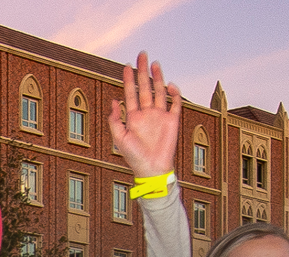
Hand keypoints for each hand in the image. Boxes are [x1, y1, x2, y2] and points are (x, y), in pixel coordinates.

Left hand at [109, 51, 181, 177]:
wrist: (152, 169)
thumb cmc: (133, 157)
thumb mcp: (119, 138)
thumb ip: (114, 119)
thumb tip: (114, 100)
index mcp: (133, 116)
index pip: (130, 92)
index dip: (128, 79)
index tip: (126, 66)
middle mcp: (147, 113)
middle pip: (145, 87)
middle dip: (143, 71)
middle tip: (142, 54)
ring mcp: (160, 116)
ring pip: (160, 92)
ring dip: (158, 77)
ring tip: (154, 63)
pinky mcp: (172, 121)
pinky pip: (175, 104)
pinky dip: (174, 94)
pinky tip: (170, 84)